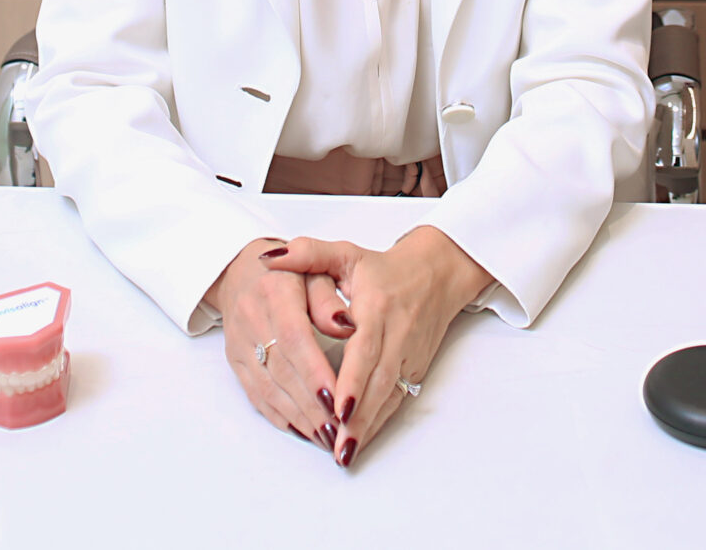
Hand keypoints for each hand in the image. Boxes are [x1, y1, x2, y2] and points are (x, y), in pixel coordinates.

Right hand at [203, 238, 344, 453]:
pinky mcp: (235, 360)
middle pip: (282, 369)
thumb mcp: (316, 270)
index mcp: (274, 291)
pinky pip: (256, 394)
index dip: (314, 371)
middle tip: (340, 430)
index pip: (294, 338)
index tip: (337, 398)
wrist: (241, 270)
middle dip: (311, 404)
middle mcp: (251, 318)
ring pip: (269, 388)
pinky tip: (304, 430)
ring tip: (327, 438)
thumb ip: (329, 299)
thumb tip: (346, 327)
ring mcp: (240, 343)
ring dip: (299, 417)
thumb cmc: (291, 272)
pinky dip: (281, 416)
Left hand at [266, 227, 492, 467]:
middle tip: (337, 444)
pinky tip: (359, 441)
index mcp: (377, 306)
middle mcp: (397, 334)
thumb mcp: (345, 253)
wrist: (435, 274)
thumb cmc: (383, 267)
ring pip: (388, 396)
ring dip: (368, 426)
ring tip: (344, 452)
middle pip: (378, 381)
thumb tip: (270, 259)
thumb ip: (307, 254)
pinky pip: (395, 400)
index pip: (365, 348)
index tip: (337, 406)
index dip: (352, 379)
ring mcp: (408, 355)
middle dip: (358, 416)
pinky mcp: (414, 369)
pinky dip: (377, 423)